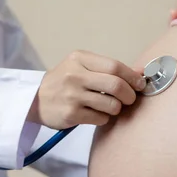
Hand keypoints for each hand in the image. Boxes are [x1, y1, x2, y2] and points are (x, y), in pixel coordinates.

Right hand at [28, 51, 146, 128]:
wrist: (34, 99)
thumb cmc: (64, 81)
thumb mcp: (81, 66)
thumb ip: (109, 68)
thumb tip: (141, 72)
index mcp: (79, 59)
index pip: (115, 66)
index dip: (132, 76)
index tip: (140, 83)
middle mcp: (75, 75)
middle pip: (116, 85)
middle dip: (129, 94)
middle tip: (130, 98)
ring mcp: (72, 96)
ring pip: (111, 104)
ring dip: (117, 108)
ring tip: (110, 106)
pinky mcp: (71, 114)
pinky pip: (101, 118)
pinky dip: (104, 117)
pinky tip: (96, 113)